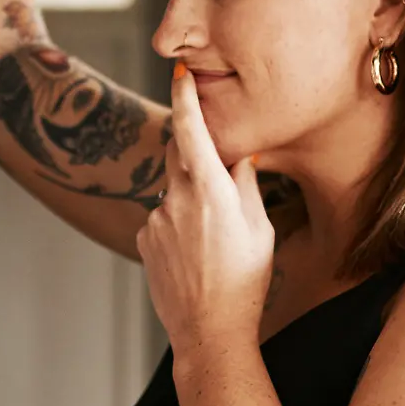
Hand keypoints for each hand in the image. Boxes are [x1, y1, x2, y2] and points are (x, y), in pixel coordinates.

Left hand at [136, 65, 274, 357]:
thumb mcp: (260, 229)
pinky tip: (195, 257)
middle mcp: (177, 200)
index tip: (180, 73)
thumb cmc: (246, 282)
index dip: (185, 97)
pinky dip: (178, 226)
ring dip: (191, 202)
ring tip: (214, 244)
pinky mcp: (145, 240)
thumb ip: (245, 184)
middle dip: (196, 156)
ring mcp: (156, 220)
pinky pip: (163, 218)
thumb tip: (239, 153)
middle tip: (219, 183)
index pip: (192, 130)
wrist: (209, 332)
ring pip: (174, 192)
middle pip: (179, 155)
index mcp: (211, 191)